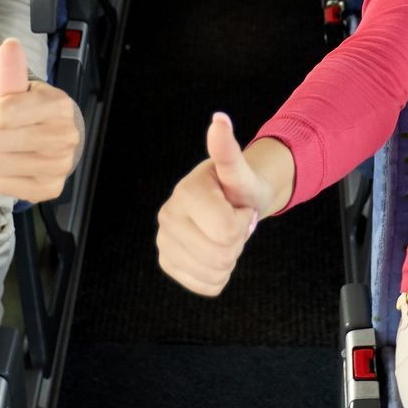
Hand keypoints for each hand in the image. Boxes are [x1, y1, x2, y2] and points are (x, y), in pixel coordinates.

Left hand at [0, 39, 81, 201]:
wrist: (53, 139)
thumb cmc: (32, 112)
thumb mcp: (21, 89)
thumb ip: (12, 69)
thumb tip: (9, 45)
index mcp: (60, 107)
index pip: (1, 113)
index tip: (2, 109)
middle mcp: (65, 139)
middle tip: (4, 129)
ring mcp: (58, 167)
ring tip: (7, 146)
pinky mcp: (47, 190)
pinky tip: (13, 164)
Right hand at [157, 113, 268, 295]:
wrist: (232, 202)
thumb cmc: (238, 186)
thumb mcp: (239, 170)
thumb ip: (228, 150)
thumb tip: (220, 121)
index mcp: (185, 193)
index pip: (227, 232)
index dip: (243, 221)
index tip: (237, 206)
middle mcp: (167, 216)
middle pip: (221, 256)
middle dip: (237, 241)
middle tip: (233, 221)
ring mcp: (164, 242)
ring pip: (214, 274)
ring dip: (230, 259)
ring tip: (224, 234)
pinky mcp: (168, 262)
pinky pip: (206, 286)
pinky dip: (220, 275)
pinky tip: (215, 251)